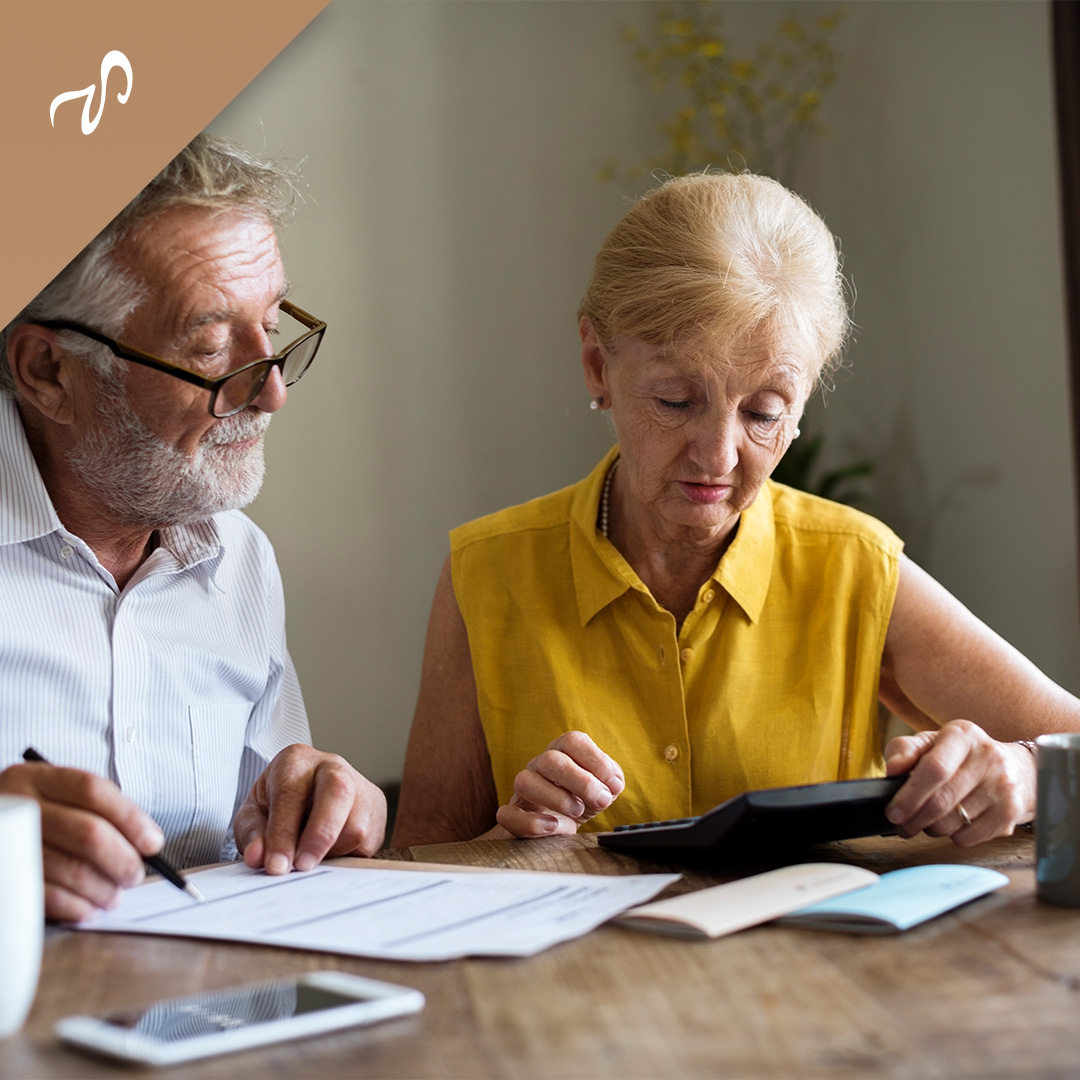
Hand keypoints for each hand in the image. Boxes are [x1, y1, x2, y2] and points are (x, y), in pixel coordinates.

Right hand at [0, 761, 163, 921]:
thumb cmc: (32, 818)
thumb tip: (147, 843)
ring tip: (114, 896)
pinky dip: (75, 907)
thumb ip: (96, 811)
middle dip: (122, 860)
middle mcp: (19, 805)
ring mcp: (7, 842)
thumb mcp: (54, 798)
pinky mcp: (2, 878)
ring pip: (71, 869)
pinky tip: (88, 909)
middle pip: (88, 832)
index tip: (153, 843)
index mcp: (37, 778)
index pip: (93, 790)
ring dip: (103, 889)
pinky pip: (46, 897)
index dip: (130, 818)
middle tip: (135, 875)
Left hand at [234, 745, 386, 872]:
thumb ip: (252, 833)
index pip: (290, 794)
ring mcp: (360, 786)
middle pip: (337, 792)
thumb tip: (258, 857)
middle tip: (303, 866)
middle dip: (320, 834)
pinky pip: (367, 843)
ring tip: (310, 856)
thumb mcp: (254, 812)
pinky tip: (328, 851)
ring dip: (331, 852)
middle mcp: (332, 766)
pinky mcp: (377, 809)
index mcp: (297, 760)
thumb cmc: (278, 800)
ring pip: (356, 825)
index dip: (283, 834)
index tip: (276, 865)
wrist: (307, 791)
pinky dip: (345, 856)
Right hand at [495, 731, 624, 837]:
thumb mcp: (605, 787)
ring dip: (557, 799)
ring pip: (525, 782)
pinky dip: (532, 823)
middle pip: (550, 760)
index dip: (596, 761)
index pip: (573, 741)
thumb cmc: (585, 799)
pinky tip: (555, 827)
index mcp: (563, 752)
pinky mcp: (512, 815)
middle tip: (601, 801)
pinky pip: (507, 814)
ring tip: (578, 812)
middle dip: (582, 782)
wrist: (561, 827)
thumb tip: (610, 785)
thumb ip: (612, 780)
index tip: (614, 786)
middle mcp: (539, 765)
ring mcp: (522, 790)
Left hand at [883, 719, 1033, 845]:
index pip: (935, 767)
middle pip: (942, 800)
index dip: (910, 794)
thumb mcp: (930, 743)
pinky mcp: (1011, 812)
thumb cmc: (961, 756)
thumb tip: (893, 768)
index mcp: (962, 734)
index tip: (893, 811)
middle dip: (914, 818)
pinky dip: (952, 836)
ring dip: (931, 828)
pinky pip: (969, 837)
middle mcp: (988, 757)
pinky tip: (952, 824)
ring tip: (925, 821)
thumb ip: (905, 750)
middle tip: (901, 824)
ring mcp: (1003, 786)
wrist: (1015, 769)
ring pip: (953, 822)